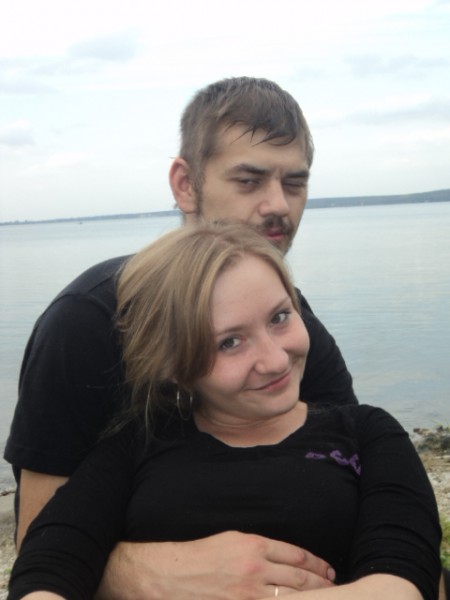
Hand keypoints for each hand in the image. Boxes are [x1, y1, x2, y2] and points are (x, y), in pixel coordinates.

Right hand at [95, 531, 334, 599]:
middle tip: (335, 586)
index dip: (316, 564)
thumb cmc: (198, 556)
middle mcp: (255, 568)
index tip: (327, 569)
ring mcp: (249, 593)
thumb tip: (282, 559)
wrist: (168, 576)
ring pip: (292, 597)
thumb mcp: (229, 540)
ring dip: (313, 599)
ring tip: (326, 599)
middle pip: (300, 577)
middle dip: (321, 583)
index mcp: (252, 545)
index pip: (296, 554)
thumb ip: (257, 548)